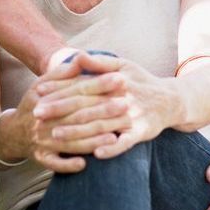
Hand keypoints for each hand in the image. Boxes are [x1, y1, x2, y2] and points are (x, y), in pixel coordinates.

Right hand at [3, 74, 118, 172]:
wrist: (13, 133)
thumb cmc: (34, 105)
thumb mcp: (42, 84)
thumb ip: (63, 73)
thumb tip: (82, 57)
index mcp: (46, 98)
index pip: (77, 90)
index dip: (99, 84)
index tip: (120, 79)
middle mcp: (44, 120)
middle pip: (77, 115)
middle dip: (102, 110)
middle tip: (126, 105)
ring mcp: (42, 140)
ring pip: (70, 141)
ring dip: (92, 140)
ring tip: (114, 136)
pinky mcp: (41, 158)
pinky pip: (55, 163)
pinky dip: (68, 164)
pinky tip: (84, 163)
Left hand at [33, 57, 180, 157]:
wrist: (171, 100)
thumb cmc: (142, 82)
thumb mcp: (123, 66)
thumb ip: (99, 62)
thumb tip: (78, 55)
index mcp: (113, 81)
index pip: (80, 85)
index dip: (59, 88)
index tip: (38, 92)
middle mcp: (120, 98)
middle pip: (86, 105)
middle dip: (60, 110)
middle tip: (37, 115)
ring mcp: (131, 116)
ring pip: (101, 125)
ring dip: (78, 132)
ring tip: (55, 136)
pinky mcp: (142, 132)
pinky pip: (126, 142)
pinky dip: (113, 148)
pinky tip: (97, 154)